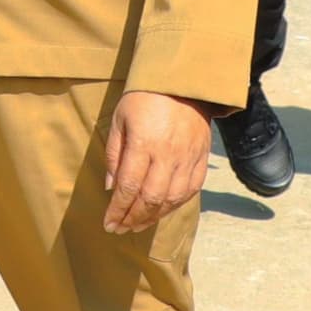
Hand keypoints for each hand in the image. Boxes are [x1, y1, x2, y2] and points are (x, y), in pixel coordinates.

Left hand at [102, 91, 211, 232]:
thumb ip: (114, 155)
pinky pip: (191, 189)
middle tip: (121, 229)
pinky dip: (176, 205)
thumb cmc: (144, 98)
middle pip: (151, 198)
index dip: (118, 209)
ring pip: (172, 198)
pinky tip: (162, 211)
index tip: (109, 223)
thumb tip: (111, 187)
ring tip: (138, 225)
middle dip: (134, 218)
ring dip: (154, 217)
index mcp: (144, 143)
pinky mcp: (201, 157)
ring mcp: (188, 157)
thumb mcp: (120, 120)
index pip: (129, 187)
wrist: (182, 81)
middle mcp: (168, 153)